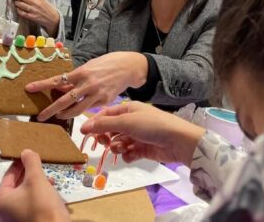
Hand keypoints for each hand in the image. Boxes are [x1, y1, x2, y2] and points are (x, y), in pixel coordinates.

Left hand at [0, 149, 68, 221]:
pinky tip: (49, 190)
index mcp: (2, 201)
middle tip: (36, 164)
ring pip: (25, 195)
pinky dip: (38, 195)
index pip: (8, 176)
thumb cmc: (43, 206)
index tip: (26, 155)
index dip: (18, 163)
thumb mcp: (37, 179)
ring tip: (46, 176)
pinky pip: (31, 204)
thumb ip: (31, 162)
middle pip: (16, 186)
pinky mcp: (29, 221)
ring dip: (35, 184)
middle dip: (28, 174)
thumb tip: (26, 152)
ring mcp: (17, 219)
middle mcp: (6, 212)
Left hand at [12, 0, 59, 35]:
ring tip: (14, 2)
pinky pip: (23, 13)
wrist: (53, 18)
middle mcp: (36, 3)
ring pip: (22, 5)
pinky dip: (19, 11)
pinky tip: (18, 9)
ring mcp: (34, 10)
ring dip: (17, 3)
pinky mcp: (33, 17)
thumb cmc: (46, 7)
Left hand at [27, 52, 147, 120]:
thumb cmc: (106, 65)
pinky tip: (77, 110)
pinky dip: (81, 110)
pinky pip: (88, 109)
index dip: (42, 85)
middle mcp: (87, 84)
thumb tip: (60, 87)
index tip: (30, 88)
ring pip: (76, 110)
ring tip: (58, 116)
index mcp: (81, 72)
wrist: (127, 67)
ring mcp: (96, 94)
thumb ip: (75, 78)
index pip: (57, 80)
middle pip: (64, 100)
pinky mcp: (104, 102)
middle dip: (50, 109)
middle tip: (40, 116)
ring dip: (65, 114)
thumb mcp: (88, 67)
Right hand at [81, 101, 204, 165]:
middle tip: (105, 142)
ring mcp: (137, 136)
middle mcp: (132, 121)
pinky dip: (128, 155)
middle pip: (110, 130)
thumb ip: (104, 124)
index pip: (106, 114)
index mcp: (128, 109)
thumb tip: (84, 126)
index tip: (84, 133)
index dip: (95, 123)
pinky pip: (128, 153)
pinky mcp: (143, 149)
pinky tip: (132, 155)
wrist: (178, 141)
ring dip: (117, 147)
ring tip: (123, 148)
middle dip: (106, 137)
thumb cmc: (152, 125)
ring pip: (118, 143)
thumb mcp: (126, 121)